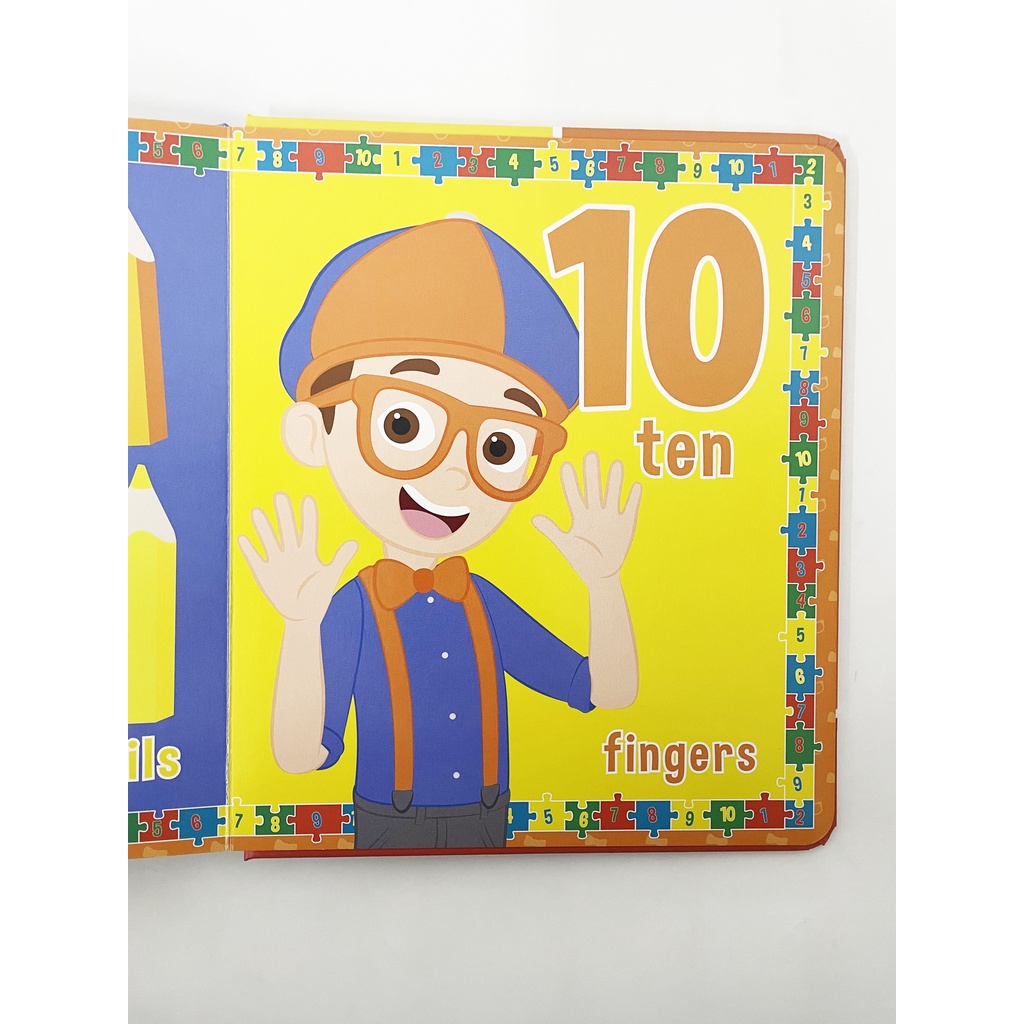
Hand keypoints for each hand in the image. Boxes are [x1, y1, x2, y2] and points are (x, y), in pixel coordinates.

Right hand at [238, 493, 356, 623]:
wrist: (303, 617)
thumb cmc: (317, 595)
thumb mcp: (330, 576)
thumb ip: (340, 559)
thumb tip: (354, 542)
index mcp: (308, 553)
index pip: (308, 531)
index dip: (308, 517)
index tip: (308, 499)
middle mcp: (291, 554)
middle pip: (287, 531)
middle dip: (284, 515)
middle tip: (280, 495)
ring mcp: (277, 563)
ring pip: (270, 541)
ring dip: (263, 528)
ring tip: (257, 512)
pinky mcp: (264, 575)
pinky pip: (256, 561)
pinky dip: (250, 551)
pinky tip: (243, 539)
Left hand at [533, 452, 640, 586]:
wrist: (601, 575)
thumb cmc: (581, 559)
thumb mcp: (565, 544)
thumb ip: (551, 530)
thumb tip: (534, 518)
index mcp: (580, 516)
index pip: (574, 495)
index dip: (570, 481)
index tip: (566, 465)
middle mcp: (595, 512)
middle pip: (593, 489)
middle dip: (592, 473)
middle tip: (591, 455)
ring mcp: (611, 517)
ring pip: (613, 494)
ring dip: (615, 481)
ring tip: (616, 464)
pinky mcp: (625, 525)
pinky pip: (630, 509)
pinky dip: (633, 499)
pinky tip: (635, 486)